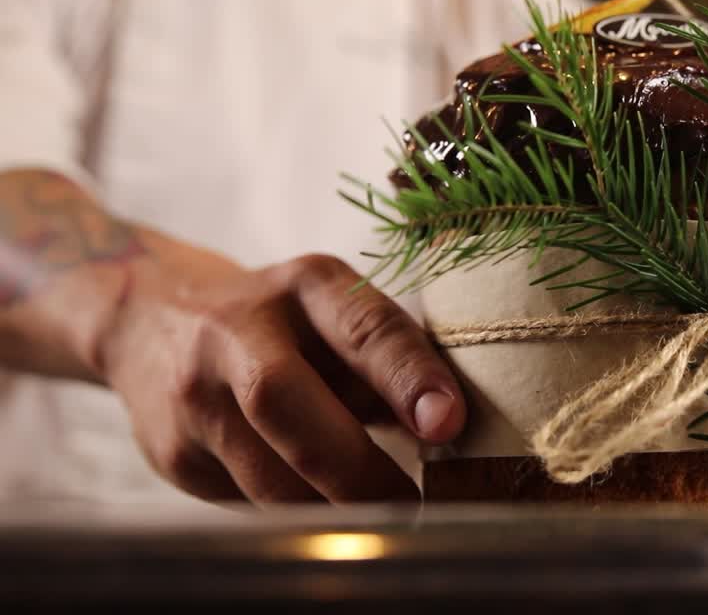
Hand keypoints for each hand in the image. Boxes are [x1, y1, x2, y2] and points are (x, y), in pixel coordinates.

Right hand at [95, 241, 464, 504]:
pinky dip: (292, 514)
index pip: (361, 326)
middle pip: (287, 403)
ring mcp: (195, 393)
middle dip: (357, 468)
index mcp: (305, 286)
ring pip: (264, 474)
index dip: (407, 375)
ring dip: (330, 510)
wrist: (150, 318)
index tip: (446, 423)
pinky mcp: (172, 451)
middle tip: (413, 506)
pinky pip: (245, 501)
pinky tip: (317, 508)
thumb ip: (388, 363)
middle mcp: (238, 330)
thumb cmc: (281, 324)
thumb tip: (453, 429)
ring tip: (381, 524)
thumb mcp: (333, 315)